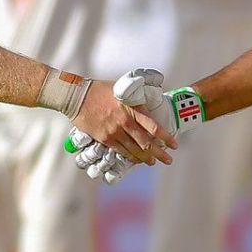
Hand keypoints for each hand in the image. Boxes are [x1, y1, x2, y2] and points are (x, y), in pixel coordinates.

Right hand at [63, 69, 203, 184]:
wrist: (77, 96)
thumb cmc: (100, 90)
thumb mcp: (122, 89)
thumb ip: (136, 98)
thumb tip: (149, 100)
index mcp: (132, 108)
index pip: (154, 127)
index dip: (166, 137)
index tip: (174, 144)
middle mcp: (125, 122)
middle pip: (146, 143)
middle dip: (160, 153)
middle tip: (168, 160)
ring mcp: (114, 131)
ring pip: (134, 150)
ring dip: (145, 158)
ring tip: (153, 162)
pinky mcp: (104, 138)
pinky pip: (120, 151)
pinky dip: (130, 157)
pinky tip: (136, 160)